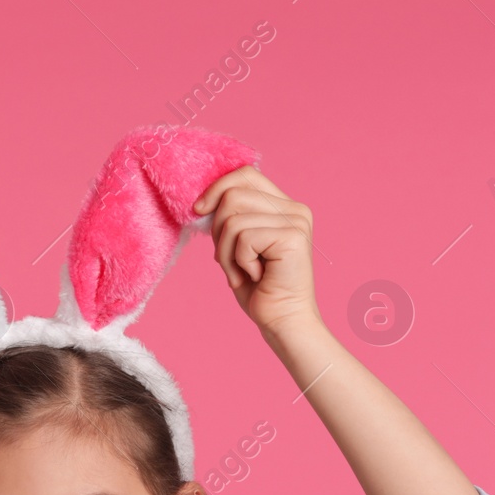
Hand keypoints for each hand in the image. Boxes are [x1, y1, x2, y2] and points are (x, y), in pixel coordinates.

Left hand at [193, 166, 320, 336]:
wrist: (281, 319)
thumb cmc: (258, 287)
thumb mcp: (237, 246)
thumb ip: (229, 220)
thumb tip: (201, 203)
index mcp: (283, 205)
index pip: (245, 174)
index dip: (216, 188)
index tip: (198, 211)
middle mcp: (294, 208)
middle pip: (233, 194)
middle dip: (218, 231)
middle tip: (228, 260)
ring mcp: (296, 220)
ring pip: (233, 219)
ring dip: (226, 252)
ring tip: (241, 271)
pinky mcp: (293, 236)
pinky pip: (243, 238)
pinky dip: (238, 262)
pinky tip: (255, 275)